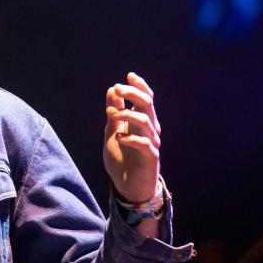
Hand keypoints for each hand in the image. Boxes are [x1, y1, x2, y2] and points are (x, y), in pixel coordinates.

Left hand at [103, 72, 160, 202]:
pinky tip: (119, 138)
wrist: (126, 187)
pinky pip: (145, 144)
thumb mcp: (112, 132)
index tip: (129, 76)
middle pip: (147, 105)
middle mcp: (149, 129)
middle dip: (134, 94)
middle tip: (118, 88)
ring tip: (111, 114)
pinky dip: (131, 138)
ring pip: (146, 121)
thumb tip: (111, 91)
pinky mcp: (150, 158)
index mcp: (141, 121)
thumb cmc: (121, 159)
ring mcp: (151, 143)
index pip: (146, 99)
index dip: (140, 86)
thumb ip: (113, 113)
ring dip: (127, 114)